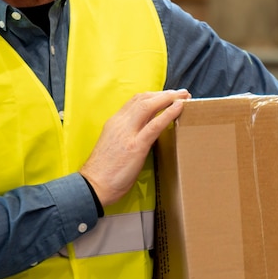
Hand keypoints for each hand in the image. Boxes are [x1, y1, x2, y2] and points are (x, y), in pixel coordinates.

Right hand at [79, 89, 189, 206]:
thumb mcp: (113, 146)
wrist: (93, 185)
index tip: (165, 96)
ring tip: (184, 97)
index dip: (152, 96)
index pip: (134, 101)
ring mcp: (127, 133)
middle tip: (180, 93)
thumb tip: (143, 133)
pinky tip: (179, 108)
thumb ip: (126, 136)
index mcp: (114, 123)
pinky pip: (154, 125)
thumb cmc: (103, 172)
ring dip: (169, 99)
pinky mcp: (136, 146)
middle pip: (143, 99)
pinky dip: (168, 113)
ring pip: (149, 106)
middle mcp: (120, 123)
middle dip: (164, 94)